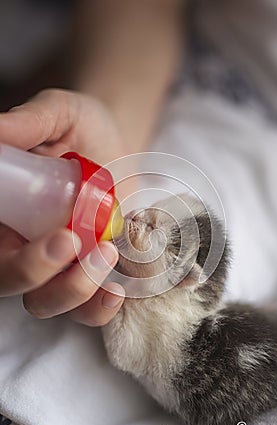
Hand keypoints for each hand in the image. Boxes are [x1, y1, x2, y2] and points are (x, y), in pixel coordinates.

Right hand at [0, 89, 126, 325]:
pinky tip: (117, 291)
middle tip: (77, 242)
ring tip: (107, 256)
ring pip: (47, 303)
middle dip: (41, 275)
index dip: (18, 257)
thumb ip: (28, 122)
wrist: (115, 144)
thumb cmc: (80, 127)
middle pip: (11, 283)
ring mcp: (56, 263)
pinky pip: (86, 309)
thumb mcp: (56, 114)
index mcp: (6, 213)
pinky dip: (100, 309)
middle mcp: (22, 244)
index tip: (61, 236)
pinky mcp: (87, 272)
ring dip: (75, 294)